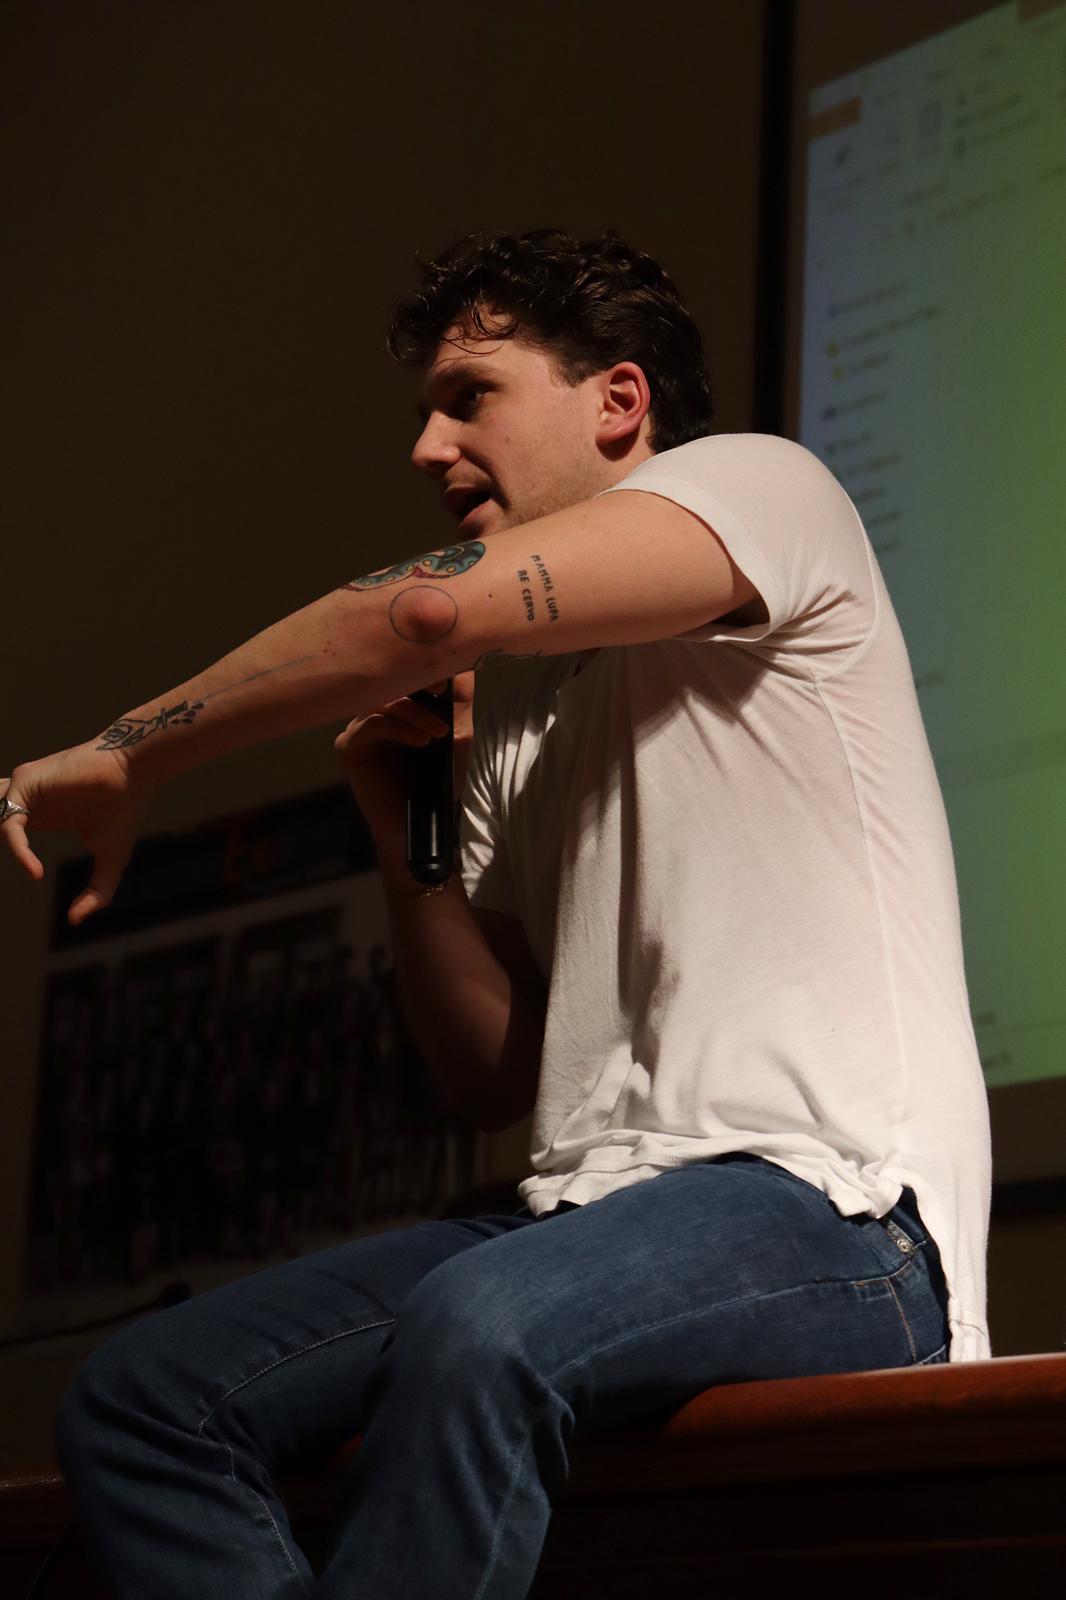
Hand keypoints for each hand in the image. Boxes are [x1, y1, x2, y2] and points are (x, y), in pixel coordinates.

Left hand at [1, 741, 151, 924]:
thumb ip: (96, 892)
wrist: (133, 773)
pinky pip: (8, 822)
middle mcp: (27, 801)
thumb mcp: (111, 859)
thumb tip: (75, 921)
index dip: (12, 855)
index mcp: (41, 814)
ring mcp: (24, 790)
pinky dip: (17, 848)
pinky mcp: (25, 782)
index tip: (31, 879)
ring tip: (21, 863)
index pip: (3, 831)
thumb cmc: (125, 809)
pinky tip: (33, 870)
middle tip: (18, 865)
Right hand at [334, 671, 473, 874]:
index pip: (406, 673)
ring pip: (381, 700)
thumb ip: (460, 703)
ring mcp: (359, 727)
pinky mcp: (349, 746)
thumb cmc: (437, 783)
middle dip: (419, 681)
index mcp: (398, 706)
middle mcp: (375, 711)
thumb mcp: (457, 737)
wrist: (421, 825)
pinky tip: (421, 741)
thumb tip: (466, 665)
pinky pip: (369, 723)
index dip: (426, 666)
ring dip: (414, 711)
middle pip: (390, 680)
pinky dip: (398, 727)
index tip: (450, 674)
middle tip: (443, 690)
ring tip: (438, 732)